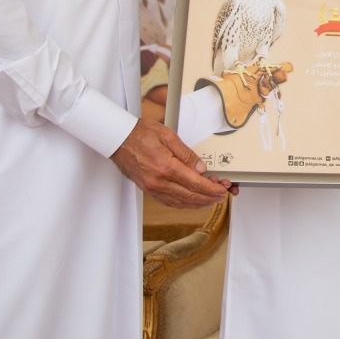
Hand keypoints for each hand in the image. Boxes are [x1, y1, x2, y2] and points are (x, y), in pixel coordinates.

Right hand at [111, 119, 237, 207]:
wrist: (118, 139)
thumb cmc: (141, 134)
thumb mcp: (168, 136)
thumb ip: (186, 154)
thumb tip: (201, 168)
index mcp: (166, 167)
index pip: (195, 184)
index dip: (211, 188)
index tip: (221, 189)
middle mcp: (158, 182)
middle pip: (190, 196)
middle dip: (209, 198)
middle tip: (221, 196)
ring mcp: (152, 188)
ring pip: (180, 203)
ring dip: (197, 204)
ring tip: (210, 201)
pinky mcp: (147, 189)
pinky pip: (168, 202)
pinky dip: (182, 204)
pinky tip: (190, 202)